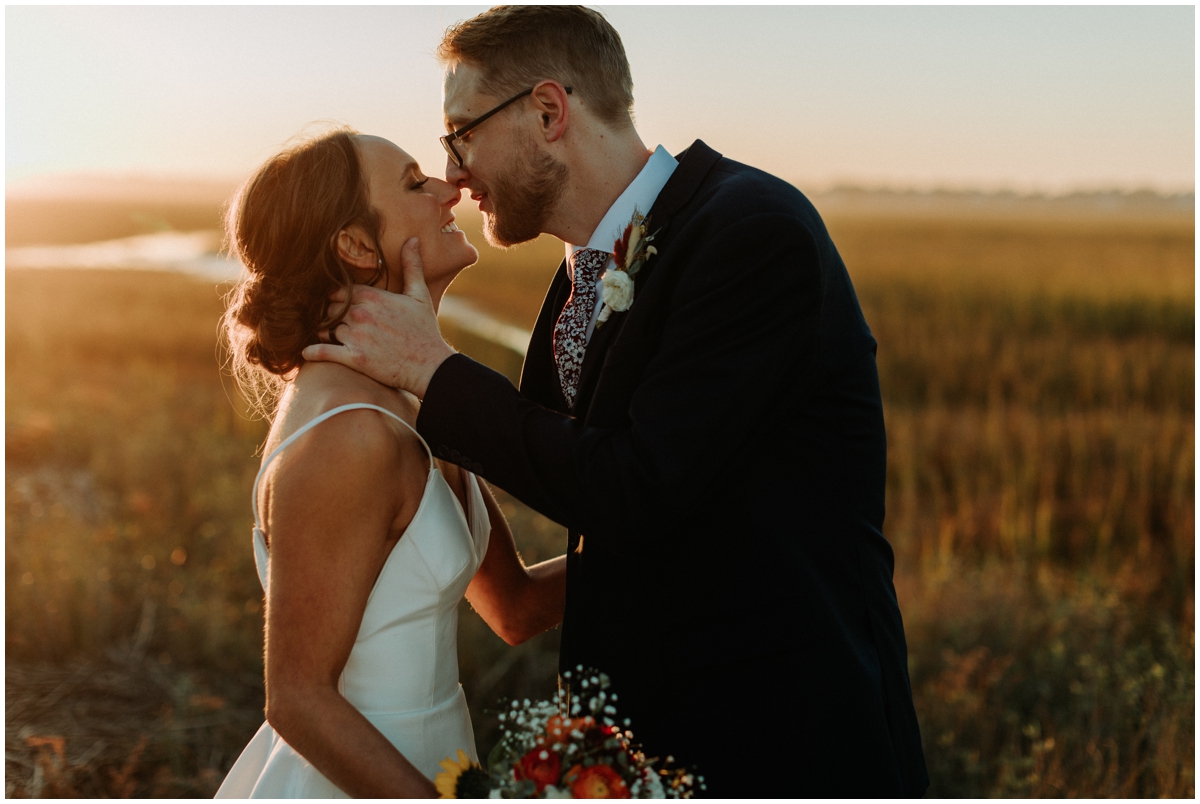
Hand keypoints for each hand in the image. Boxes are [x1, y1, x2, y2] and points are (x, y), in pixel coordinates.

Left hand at [301, 238, 454, 397]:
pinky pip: (323, 351)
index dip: (336, 297)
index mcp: (372, 296)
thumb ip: (412, 266)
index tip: (336, 303)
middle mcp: (360, 313)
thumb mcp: (419, 295)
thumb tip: (412, 240)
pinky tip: (307, 352)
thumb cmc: (424, 330)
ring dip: (324, 332)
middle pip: (328, 308)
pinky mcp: (354, 358)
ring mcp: (356, 336)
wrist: (430, 365)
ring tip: (325, 335)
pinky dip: (313, 352)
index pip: (337, 290)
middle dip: (329, 314)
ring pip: (324, 329)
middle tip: (329, 320)